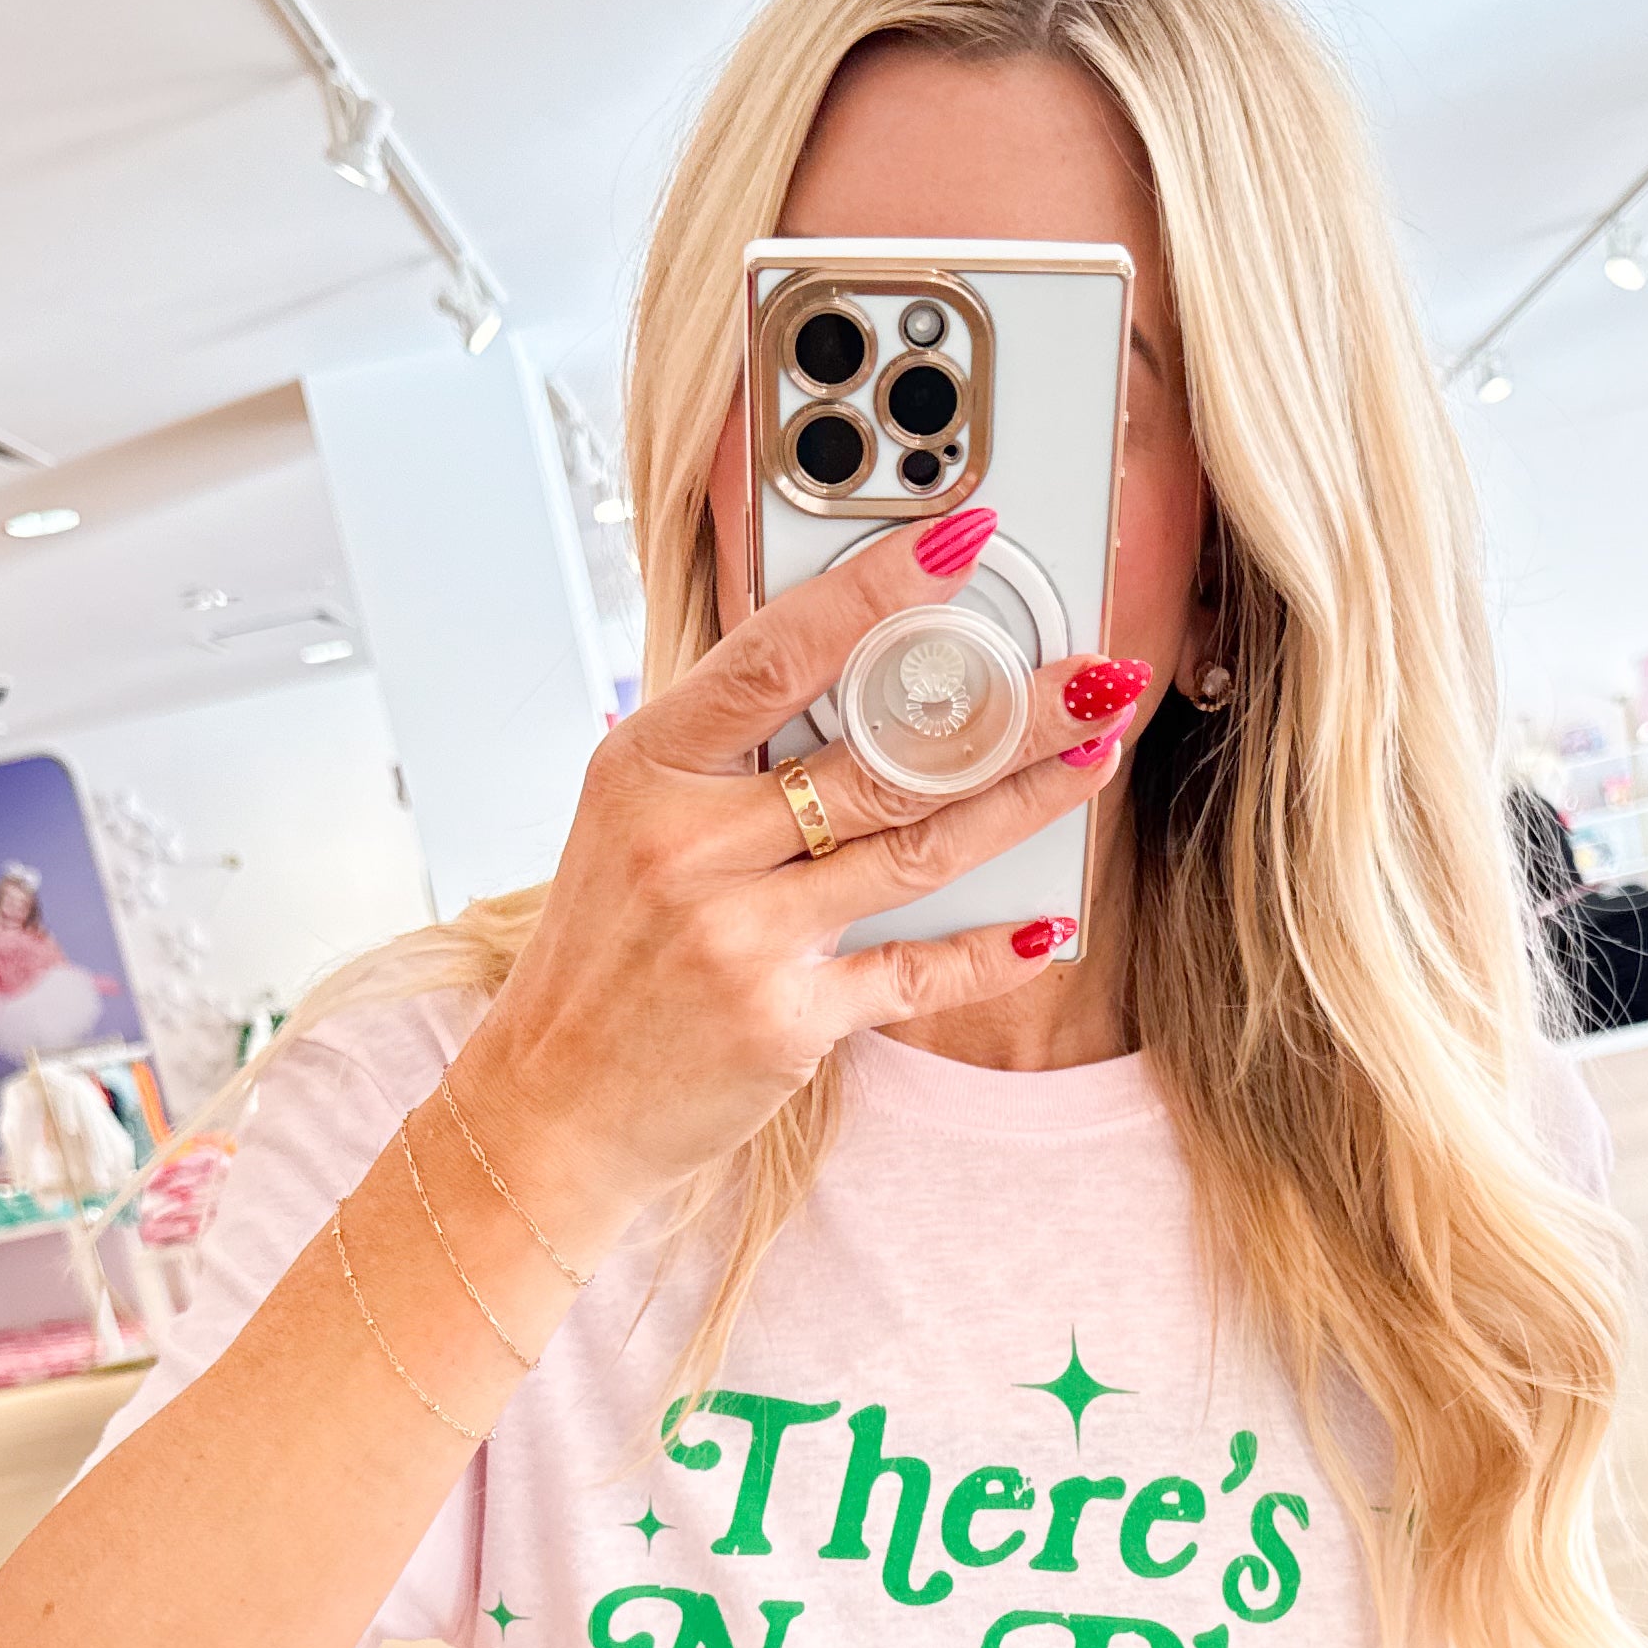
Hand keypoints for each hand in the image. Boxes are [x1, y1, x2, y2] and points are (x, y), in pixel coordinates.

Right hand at [455, 516, 1135, 1242]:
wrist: (553, 1105)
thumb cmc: (602, 957)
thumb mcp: (629, 823)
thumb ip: (724, 754)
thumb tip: (849, 676)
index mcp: (648, 769)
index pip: (777, 654)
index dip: (878, 592)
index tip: (961, 543)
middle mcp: (691, 845)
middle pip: (881, 754)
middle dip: (1009, 710)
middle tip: (1095, 676)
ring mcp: (741, 937)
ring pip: (918, 849)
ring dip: (1025, 803)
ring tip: (1095, 759)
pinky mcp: (785, 1021)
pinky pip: (914, 971)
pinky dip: (990, 950)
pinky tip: (1049, 923)